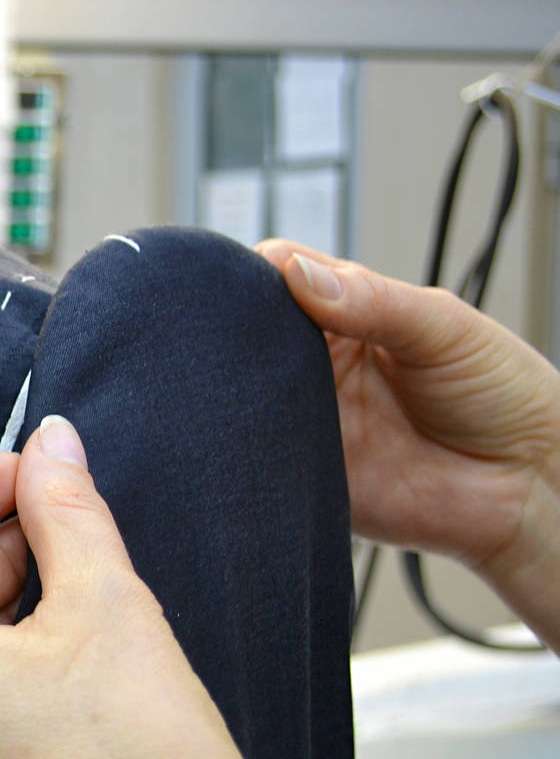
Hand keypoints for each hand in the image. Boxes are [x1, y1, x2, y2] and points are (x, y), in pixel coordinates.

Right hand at [255, 241, 559, 590]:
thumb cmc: (501, 397)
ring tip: (249, 383)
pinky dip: (246, 446)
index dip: (253, 276)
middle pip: (246, 336)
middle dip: (231, 333)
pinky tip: (252, 432)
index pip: (277, 278)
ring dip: (235, 390)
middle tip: (236, 337)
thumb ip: (373, 301)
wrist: (527, 486)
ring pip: (242, 395)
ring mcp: (307, 418)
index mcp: (347, 315)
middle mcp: (319, 365)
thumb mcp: (444, 327)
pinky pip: (257, 456)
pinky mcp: (302, 472)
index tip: (246, 283)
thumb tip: (297, 272)